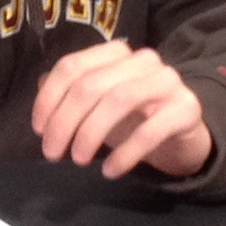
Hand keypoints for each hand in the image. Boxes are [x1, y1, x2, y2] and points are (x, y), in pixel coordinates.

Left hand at [31, 40, 212, 180]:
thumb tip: (40, 88)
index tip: (39, 130)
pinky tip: (110, 171)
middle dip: (64, 122)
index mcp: (116, 53)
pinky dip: (125, 154)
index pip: (72, 66)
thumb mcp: (98, 106)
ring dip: (90, 134)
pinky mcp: (186, 108)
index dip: (49, 98)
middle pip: (90, 85)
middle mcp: (142, 60)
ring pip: (118, 100)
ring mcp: (167, 81)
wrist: (184, 137)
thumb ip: (70, 93)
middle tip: (52, 154)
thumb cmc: (134, 118)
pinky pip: (150, 131)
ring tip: (78, 160)